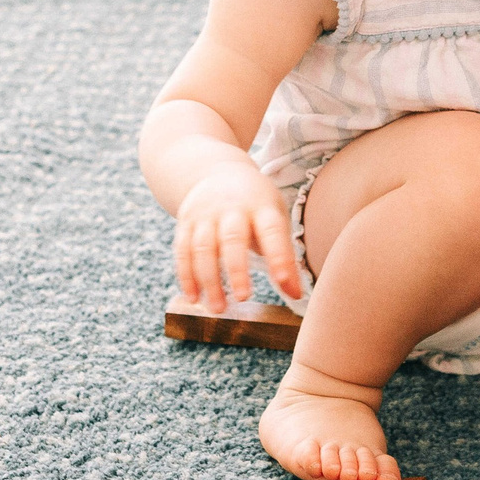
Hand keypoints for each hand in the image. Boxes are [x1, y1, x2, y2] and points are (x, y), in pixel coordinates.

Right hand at [171, 160, 301, 307]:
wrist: (216, 171)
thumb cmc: (256, 205)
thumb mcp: (275, 219)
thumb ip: (284, 256)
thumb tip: (296, 294)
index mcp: (261, 206)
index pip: (272, 231)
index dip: (279, 257)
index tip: (284, 283)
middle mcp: (232, 207)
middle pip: (232, 239)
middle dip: (237, 270)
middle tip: (244, 298)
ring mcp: (205, 214)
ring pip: (203, 248)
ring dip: (209, 280)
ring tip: (218, 308)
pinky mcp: (185, 222)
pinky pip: (182, 251)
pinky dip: (186, 276)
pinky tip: (193, 298)